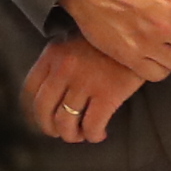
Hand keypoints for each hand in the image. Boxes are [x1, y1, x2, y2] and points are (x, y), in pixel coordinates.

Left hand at [26, 33, 144, 145]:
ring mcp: (85, 82)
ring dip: (71, 135)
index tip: (39, 120)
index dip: (31, 110)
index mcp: (52, 56)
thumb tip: (51, 92)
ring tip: (80, 135)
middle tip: (59, 133)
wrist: (141, 34)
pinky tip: (99, 134)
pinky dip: (93, 135)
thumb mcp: (73, 42)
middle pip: (44, 109)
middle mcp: (63, 70)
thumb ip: (58, 62)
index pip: (29, 90)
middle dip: (49, 127)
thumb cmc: (107, 42)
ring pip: (66, 121)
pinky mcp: (108, 93)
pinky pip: (92, 124)